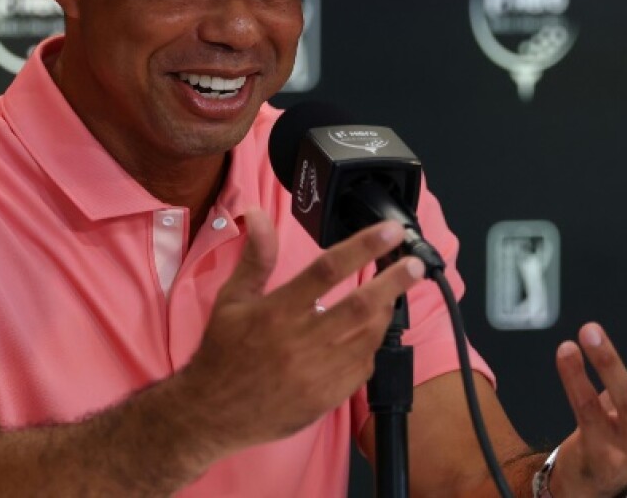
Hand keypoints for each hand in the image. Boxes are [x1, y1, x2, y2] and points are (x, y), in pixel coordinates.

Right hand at [177, 208, 423, 456]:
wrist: (212, 412)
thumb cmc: (223, 351)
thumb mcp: (232, 299)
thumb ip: (256, 257)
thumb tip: (259, 213)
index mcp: (276, 312)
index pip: (328, 269)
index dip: (363, 247)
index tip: (389, 232)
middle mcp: (299, 342)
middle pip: (361, 305)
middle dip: (394, 281)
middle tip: (414, 265)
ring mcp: (316, 373)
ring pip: (367, 337)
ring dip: (385, 313)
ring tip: (391, 296)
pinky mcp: (325, 399)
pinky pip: (362, 368)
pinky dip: (370, 346)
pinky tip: (367, 334)